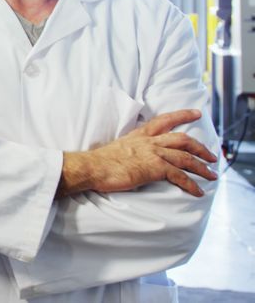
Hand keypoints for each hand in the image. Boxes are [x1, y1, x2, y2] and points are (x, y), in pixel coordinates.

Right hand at [57, 109, 218, 197]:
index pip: (164, 120)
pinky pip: (180, 176)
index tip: (196, 113)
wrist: (93, 167)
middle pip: (182, 139)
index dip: (182, 115)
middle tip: (212, 154)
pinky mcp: (155, 168)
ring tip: (212, 175)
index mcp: (139, 135)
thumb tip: (133, 158)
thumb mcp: (117, 148)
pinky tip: (198, 191)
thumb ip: (130, 150)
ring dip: (202, 167)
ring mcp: (153, 154)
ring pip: (186, 157)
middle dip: (200, 146)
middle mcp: (149, 142)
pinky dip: (192, 184)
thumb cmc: (99, 162)